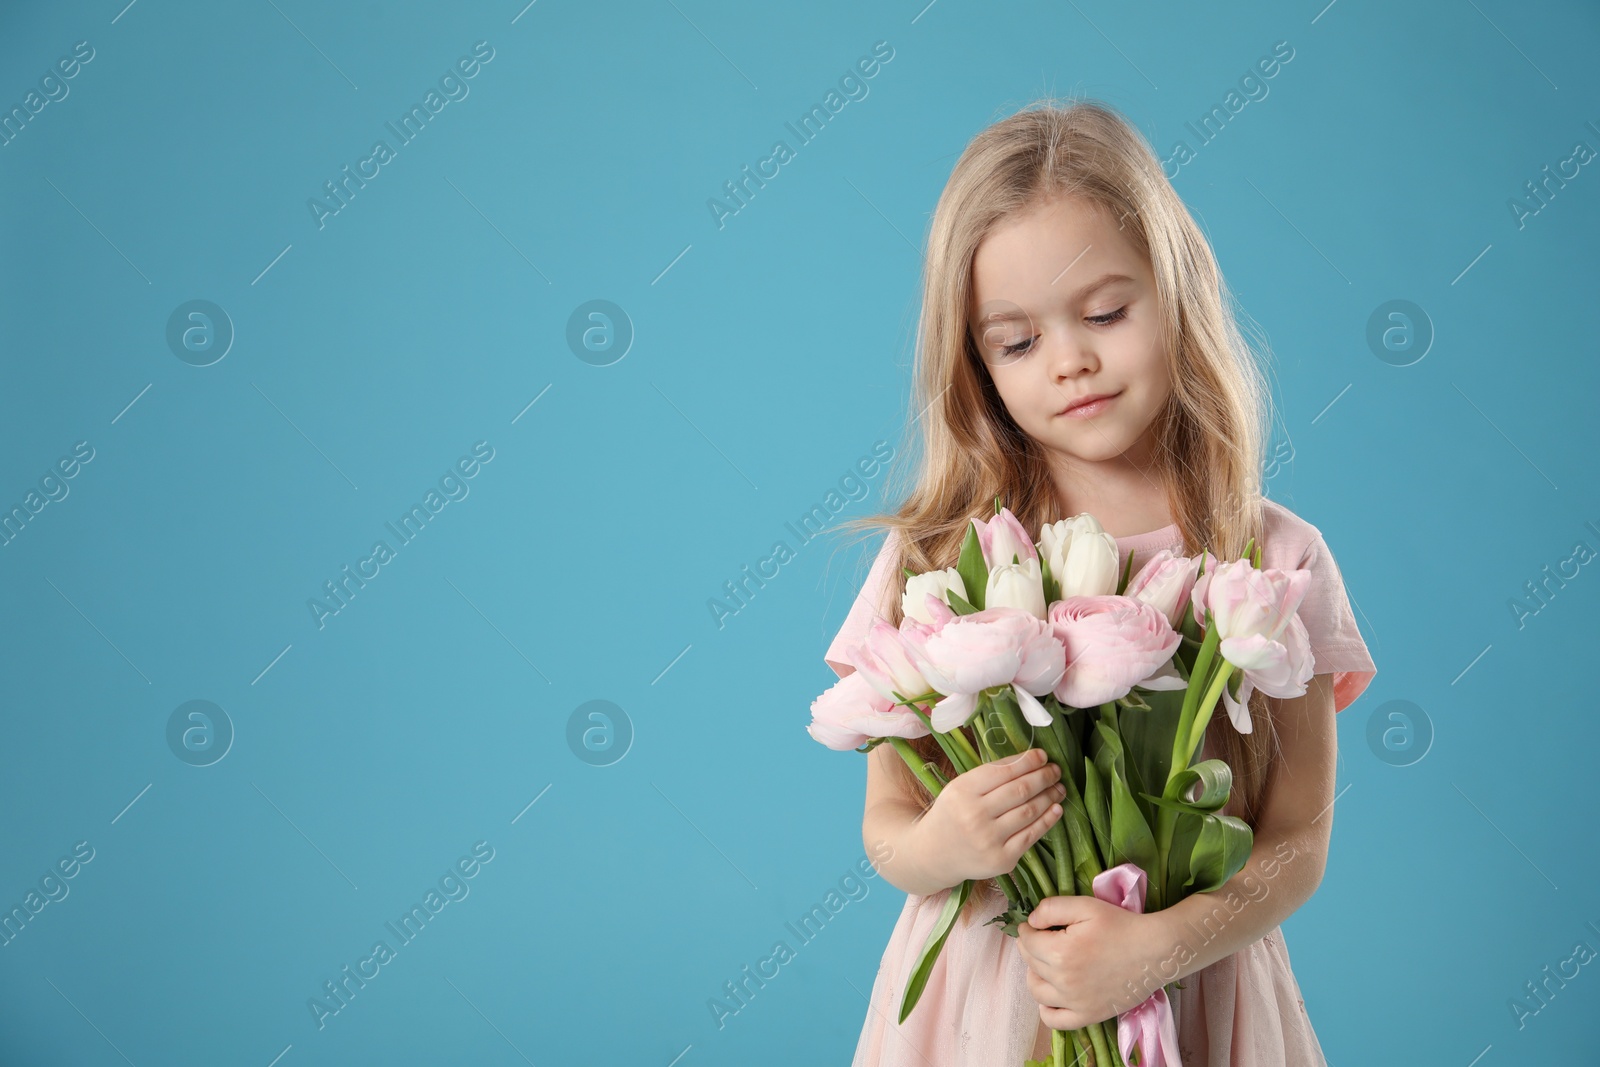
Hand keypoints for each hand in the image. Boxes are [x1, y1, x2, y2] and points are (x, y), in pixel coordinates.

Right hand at [911, 748, 1065, 885]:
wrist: (933, 854)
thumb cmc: (950, 815)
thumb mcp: (958, 789)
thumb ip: (988, 777)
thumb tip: (1029, 762)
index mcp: (962, 791)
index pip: (1003, 771)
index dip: (1027, 761)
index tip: (1042, 755)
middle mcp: (974, 815)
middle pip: (1020, 790)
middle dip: (1043, 777)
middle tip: (1056, 770)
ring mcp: (989, 840)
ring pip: (1029, 811)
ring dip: (1049, 796)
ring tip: (1059, 788)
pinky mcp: (1002, 859)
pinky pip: (1031, 836)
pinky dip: (1048, 820)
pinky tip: (1056, 809)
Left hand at [1014, 894, 1167, 1031]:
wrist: (1154, 951)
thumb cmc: (1121, 925)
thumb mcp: (1085, 906)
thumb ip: (1051, 909)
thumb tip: (1030, 922)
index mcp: (1060, 952)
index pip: (1027, 941)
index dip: (1027, 929)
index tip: (1035, 925)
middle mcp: (1064, 981)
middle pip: (1030, 963)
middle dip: (1031, 947)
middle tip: (1044, 938)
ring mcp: (1075, 1002)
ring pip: (1036, 991)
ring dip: (1034, 975)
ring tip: (1046, 963)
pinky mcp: (1088, 1015)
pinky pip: (1054, 1020)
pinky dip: (1046, 1010)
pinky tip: (1052, 994)